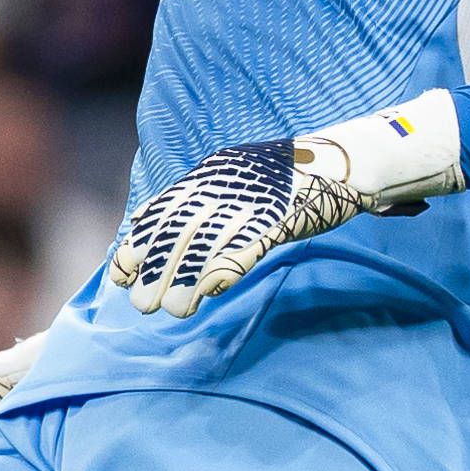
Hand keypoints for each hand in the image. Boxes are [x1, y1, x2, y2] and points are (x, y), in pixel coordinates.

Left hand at [108, 94, 464, 318]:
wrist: (348, 159)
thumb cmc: (293, 177)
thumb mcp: (241, 179)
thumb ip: (208, 203)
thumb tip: (170, 233)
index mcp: (212, 173)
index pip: (162, 211)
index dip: (139, 245)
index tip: (121, 276)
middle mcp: (226, 183)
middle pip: (180, 231)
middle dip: (156, 270)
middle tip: (141, 305)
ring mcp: (253, 199)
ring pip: (208, 243)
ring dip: (185, 281)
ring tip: (170, 311)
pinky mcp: (281, 215)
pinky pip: (247, 245)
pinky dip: (224, 270)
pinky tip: (208, 294)